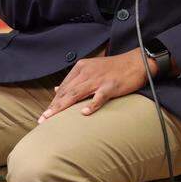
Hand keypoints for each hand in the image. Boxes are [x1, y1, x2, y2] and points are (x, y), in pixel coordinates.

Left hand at [38, 50, 153, 120]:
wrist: (138, 61)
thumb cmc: (115, 68)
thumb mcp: (91, 68)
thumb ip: (74, 79)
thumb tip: (57, 87)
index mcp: (81, 67)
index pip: (64, 87)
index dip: (53, 101)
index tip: (45, 114)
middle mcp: (87, 72)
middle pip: (67, 92)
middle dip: (53, 107)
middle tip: (42, 120)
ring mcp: (99, 79)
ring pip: (76, 94)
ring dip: (62, 107)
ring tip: (52, 118)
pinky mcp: (111, 86)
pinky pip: (99, 97)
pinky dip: (91, 105)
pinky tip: (84, 113)